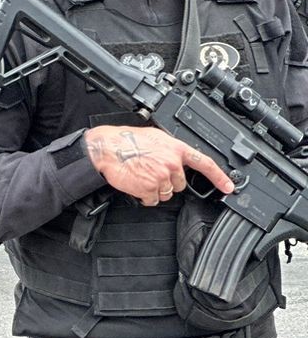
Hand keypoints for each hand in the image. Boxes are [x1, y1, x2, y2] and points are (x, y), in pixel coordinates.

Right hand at [82, 125, 232, 206]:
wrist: (108, 148)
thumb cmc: (127, 141)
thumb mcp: (156, 138)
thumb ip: (171, 149)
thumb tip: (177, 156)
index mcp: (177, 149)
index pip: (205, 164)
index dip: (219, 177)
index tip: (228, 187)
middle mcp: (172, 163)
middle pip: (180, 184)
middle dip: (169, 182)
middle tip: (152, 173)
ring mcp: (162, 177)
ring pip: (166, 194)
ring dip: (156, 190)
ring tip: (142, 177)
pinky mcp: (149, 188)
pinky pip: (152, 200)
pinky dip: (145, 196)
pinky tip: (137, 185)